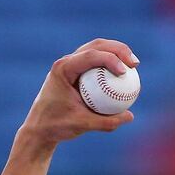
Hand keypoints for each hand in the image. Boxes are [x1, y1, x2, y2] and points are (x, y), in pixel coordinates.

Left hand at [21, 38, 138, 147]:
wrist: (39, 128)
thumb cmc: (56, 125)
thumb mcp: (81, 125)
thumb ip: (105, 122)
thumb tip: (130, 116)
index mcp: (62, 69)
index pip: (90, 56)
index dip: (111, 59)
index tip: (125, 72)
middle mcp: (66, 63)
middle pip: (96, 46)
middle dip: (119, 49)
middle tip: (135, 64)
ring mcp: (70, 66)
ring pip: (97, 50)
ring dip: (117, 53)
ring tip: (134, 65)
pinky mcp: (76, 72)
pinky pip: (97, 63)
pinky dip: (111, 65)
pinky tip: (125, 76)